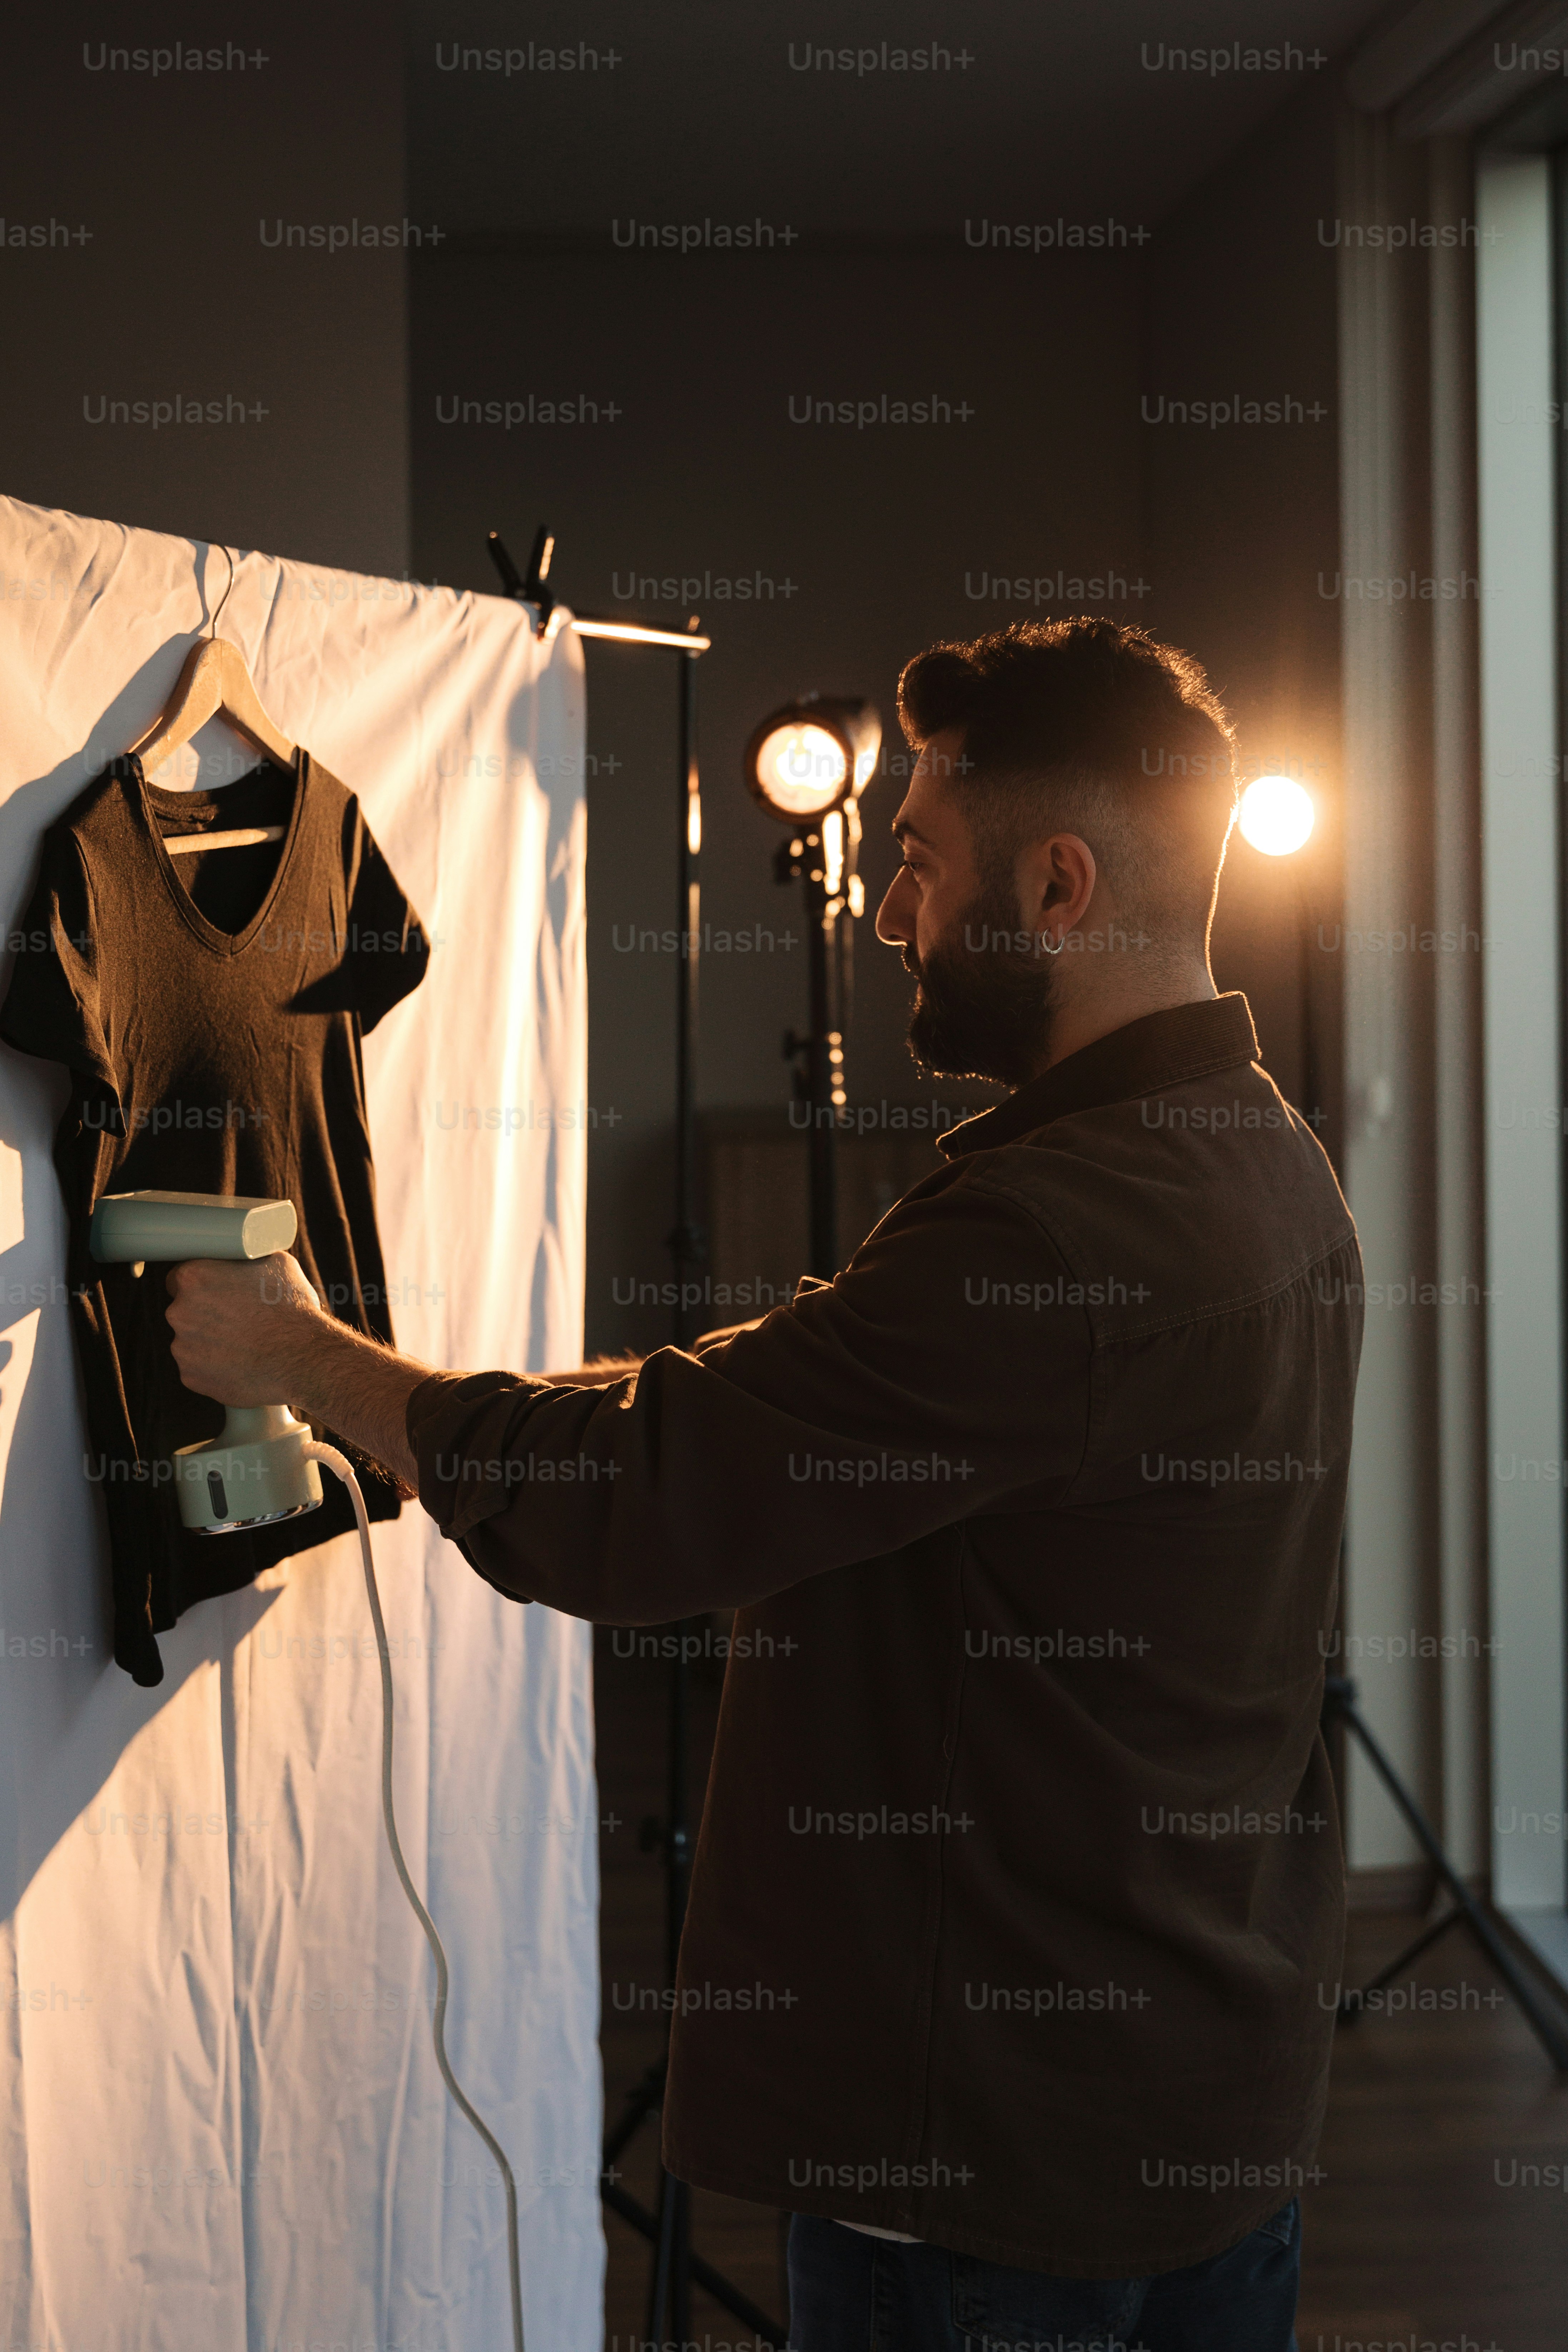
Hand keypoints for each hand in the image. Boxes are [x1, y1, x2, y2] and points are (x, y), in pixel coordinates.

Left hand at [165, 1250, 327, 1406]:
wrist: (303, 1359)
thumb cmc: (292, 1309)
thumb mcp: (277, 1264)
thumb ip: (246, 1260)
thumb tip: (244, 1259)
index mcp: (193, 1277)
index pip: (179, 1278)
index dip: (200, 1285)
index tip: (216, 1292)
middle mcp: (179, 1312)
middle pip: (184, 1311)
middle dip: (205, 1314)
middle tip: (238, 1319)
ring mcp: (182, 1348)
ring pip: (191, 1341)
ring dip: (210, 1341)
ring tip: (244, 1344)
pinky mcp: (191, 1377)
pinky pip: (198, 1368)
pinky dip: (215, 1367)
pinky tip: (241, 1363)